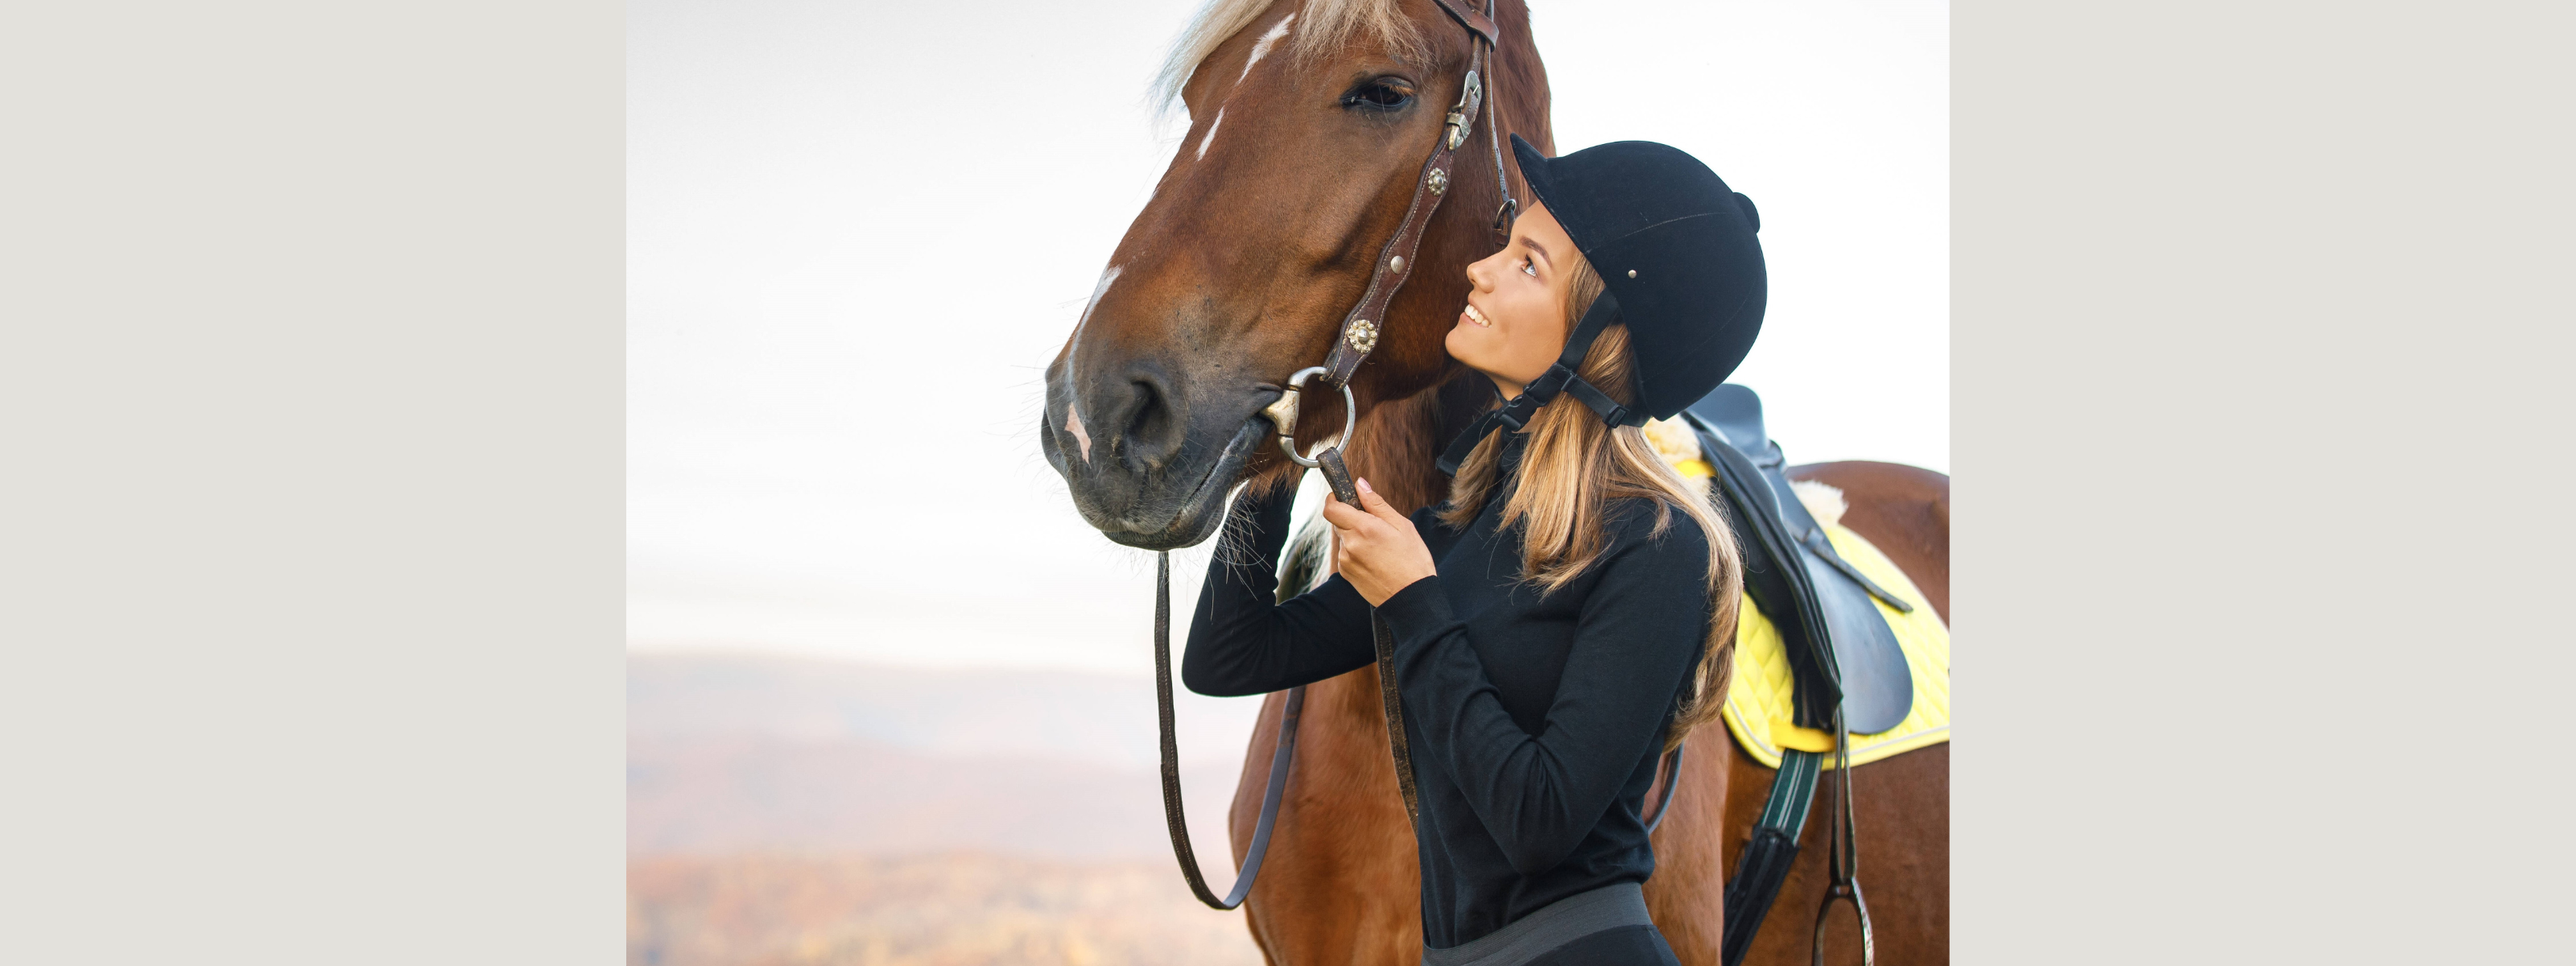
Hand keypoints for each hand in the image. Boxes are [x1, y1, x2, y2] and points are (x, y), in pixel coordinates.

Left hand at [1323, 477, 1437, 606]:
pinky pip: (1347, 554)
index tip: (1345, 497)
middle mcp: (1350, 544)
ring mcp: (1346, 560)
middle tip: (1375, 525)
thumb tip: (1360, 485)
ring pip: (1344, 538)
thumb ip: (1377, 504)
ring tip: (1380, 547)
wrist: (1411, 598)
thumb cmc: (1412, 561)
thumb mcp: (1402, 526)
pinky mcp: (1346, 573)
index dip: (1335, 499)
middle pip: (1338, 521)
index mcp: (1363, 528)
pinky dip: (1356, 552)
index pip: (1331, 507)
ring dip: (1355, 536)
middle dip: (1352, 518)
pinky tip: (1376, 559)